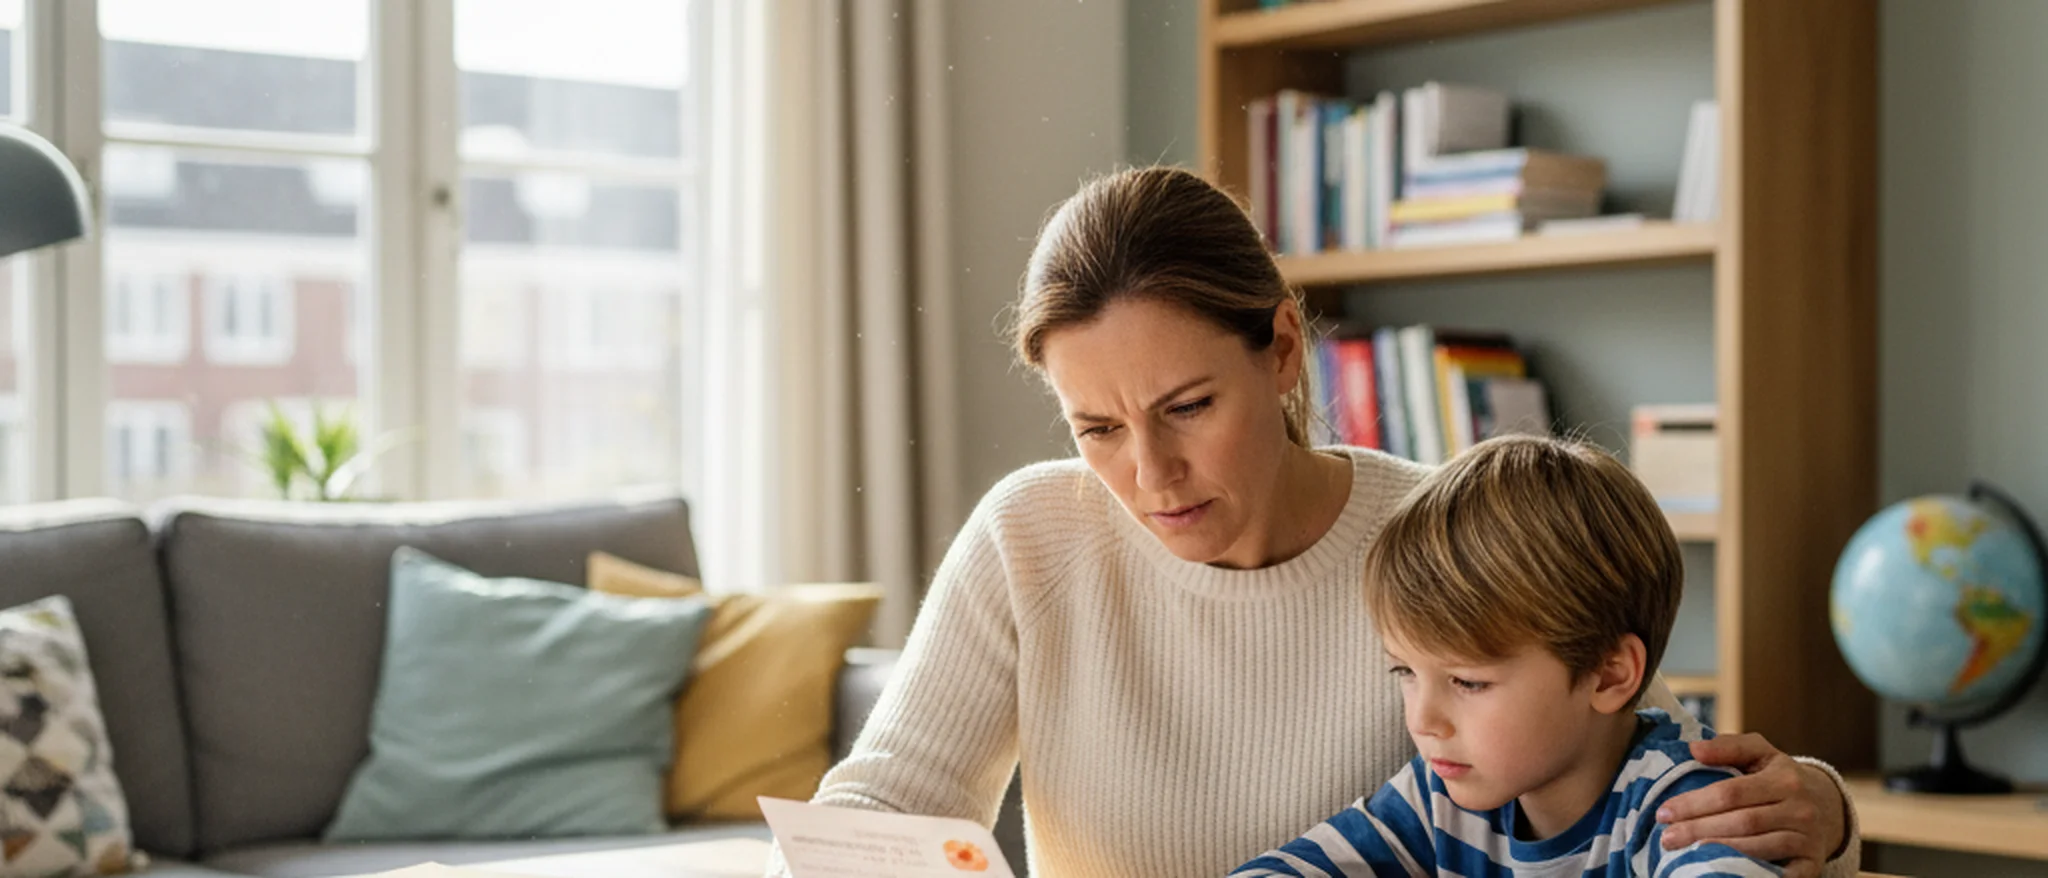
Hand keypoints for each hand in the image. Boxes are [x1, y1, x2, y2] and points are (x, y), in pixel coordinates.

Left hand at [1655, 733, 1846, 877]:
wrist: (1827, 808)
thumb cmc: (1780, 777)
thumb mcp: (1760, 753)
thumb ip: (1729, 747)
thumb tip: (1694, 749)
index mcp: (1784, 779)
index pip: (1731, 793)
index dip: (1694, 803)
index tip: (1664, 812)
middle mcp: (1800, 809)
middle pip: (1742, 822)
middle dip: (1699, 831)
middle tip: (1667, 838)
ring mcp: (1808, 839)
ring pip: (1757, 848)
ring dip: (1718, 852)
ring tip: (1684, 854)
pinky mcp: (1812, 865)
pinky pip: (1781, 874)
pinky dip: (1752, 874)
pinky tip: (1723, 872)